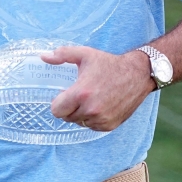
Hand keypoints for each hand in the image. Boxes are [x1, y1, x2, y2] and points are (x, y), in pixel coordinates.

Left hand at [40, 46, 154, 130]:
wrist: (138, 74)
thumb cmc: (110, 64)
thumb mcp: (85, 54)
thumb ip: (62, 55)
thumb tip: (43, 57)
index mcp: (81, 93)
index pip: (56, 110)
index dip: (58, 102)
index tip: (64, 94)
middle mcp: (91, 110)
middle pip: (67, 118)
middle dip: (69, 108)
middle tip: (79, 95)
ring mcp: (101, 120)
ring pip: (80, 123)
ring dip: (81, 114)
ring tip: (90, 100)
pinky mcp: (110, 125)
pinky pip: (92, 126)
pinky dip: (92, 119)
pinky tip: (99, 105)